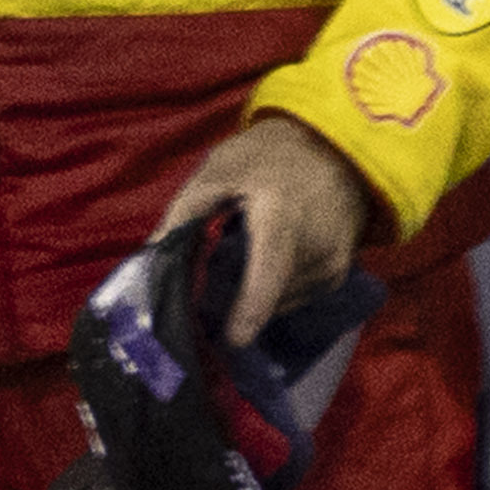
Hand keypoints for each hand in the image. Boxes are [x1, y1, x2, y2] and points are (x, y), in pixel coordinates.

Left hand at [154, 113, 380, 343]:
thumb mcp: (219, 169)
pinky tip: (265, 261)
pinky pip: (296, 296)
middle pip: (267, 296)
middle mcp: (316, 247)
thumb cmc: (269, 156)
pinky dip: (275, 288)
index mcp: (283, 217)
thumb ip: (184, 213)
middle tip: (210, 284)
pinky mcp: (338, 275)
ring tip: (241, 260)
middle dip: (235, 300)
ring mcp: (332, 265)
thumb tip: (150, 259)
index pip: (268, 276)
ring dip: (255, 293)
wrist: (335, 148)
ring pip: (280, 301)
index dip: (248, 314)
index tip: (229, 340)